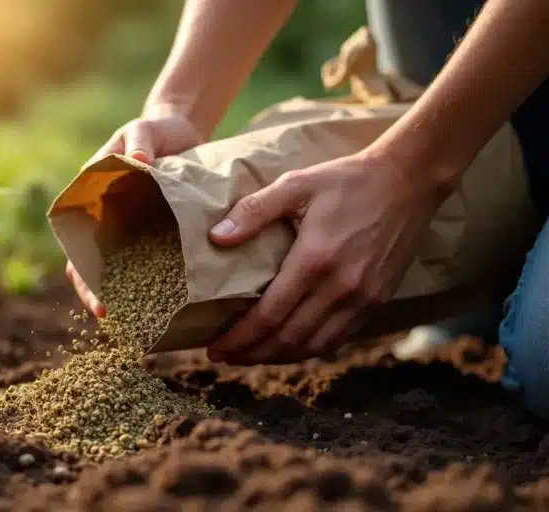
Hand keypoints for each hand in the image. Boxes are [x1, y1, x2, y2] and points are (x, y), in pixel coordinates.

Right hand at [69, 106, 206, 316]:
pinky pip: (148, 260)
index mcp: (90, 199)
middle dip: (98, 295)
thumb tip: (141, 163)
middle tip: (113, 320)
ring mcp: (127, 228)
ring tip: (136, 322)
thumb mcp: (142, 131)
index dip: (83, 275)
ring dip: (124, 294)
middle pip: (92, 267)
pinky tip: (161, 304)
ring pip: (118, 269)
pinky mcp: (153, 231)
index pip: (77, 244)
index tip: (99, 300)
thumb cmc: (153, 130)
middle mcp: (104, 219)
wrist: (177, 130)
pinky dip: (150, 282)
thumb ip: (139, 145)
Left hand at [205, 150, 452, 364]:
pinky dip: (310, 349)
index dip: (239, 338)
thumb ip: (254, 211)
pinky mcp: (379, 300)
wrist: (409, 181)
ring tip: (251, 356)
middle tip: (224, 357)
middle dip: (252, 354)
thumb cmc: (347, 181)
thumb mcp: (296, 184)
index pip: (268, 316)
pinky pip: (339, 338)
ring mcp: (363, 298)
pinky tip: (291, 347)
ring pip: (314, 346)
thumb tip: (216, 238)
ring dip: (279, 357)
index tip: (214, 349)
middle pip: (288, 339)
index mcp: (314, 260)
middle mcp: (340, 288)